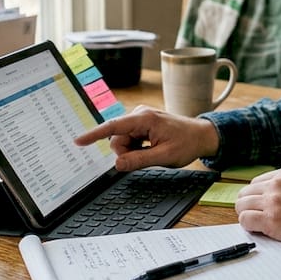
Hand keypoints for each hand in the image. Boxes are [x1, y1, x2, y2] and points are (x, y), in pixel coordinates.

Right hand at [73, 106, 218, 171]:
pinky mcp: (142, 123)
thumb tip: (117, 165)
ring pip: (122, 140)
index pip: (113, 127)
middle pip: (117, 138)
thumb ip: (139, 161)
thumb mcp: (164, 157)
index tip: (78, 141)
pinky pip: (129, 139)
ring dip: (132, 151)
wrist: (202, 136)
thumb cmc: (187, 144)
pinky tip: (150, 148)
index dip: (94, 135)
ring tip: (152, 151)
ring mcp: (140, 118)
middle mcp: (139, 114)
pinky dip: (136, 148)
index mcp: (144, 119)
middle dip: (126, 152)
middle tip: (146, 157)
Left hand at [235, 168, 280, 256]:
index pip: (255, 183)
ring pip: (241, 206)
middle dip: (249, 206)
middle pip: (245, 193)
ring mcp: (273, 202)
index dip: (257, 198)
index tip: (261, 207)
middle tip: (258, 218)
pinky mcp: (272, 221)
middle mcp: (277, 185)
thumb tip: (269, 196)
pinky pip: (245, 220)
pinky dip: (249, 226)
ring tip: (260, 225)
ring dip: (248, 216)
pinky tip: (261, 231)